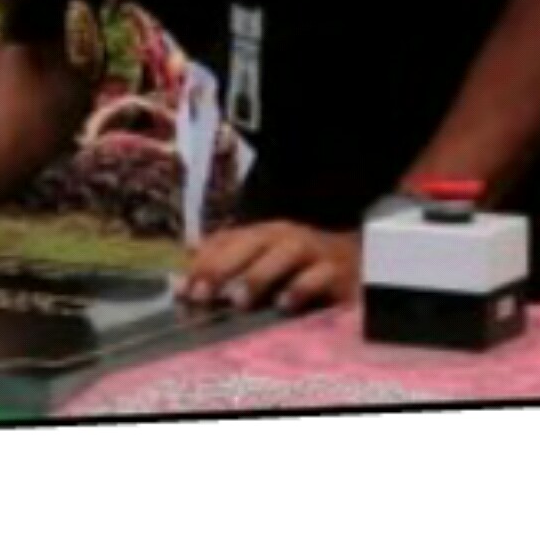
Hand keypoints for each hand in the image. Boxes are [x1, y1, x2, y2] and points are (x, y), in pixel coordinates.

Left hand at [182, 218, 360, 314]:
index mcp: (263, 234)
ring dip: (259, 275)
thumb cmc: (300, 269)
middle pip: (251, 243)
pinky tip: (285, 305)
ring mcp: (314, 251)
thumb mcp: (260, 262)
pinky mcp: (338, 272)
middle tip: (201, 295)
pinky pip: (320, 276)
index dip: (203, 263)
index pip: (227, 241)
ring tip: (239, 301)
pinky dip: (302, 288)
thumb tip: (180, 272)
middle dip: (223, 267)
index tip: (183, 291)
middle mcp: (286, 237)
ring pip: (285, 254)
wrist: (359, 265)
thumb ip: (223, 264)